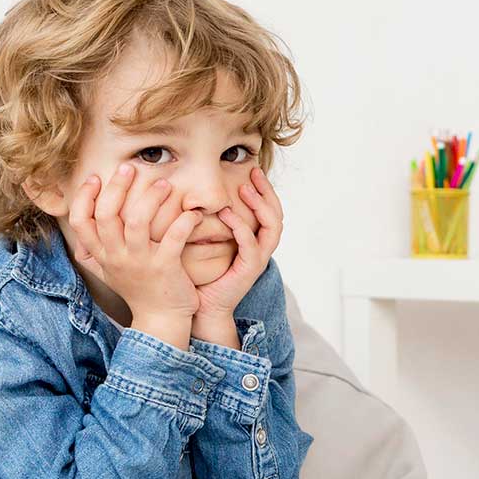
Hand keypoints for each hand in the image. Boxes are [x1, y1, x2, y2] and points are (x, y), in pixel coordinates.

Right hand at [68, 163, 201, 321]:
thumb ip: (93, 253)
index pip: (80, 221)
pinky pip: (173, 237)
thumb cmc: (138, 291)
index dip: (84, 196)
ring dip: (151, 198)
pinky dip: (184, 220)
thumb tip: (80, 231)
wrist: (161, 320)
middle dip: (117, 187)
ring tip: (165, 184)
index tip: (96, 178)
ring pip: (137, 221)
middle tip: (130, 168)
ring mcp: (140, 263)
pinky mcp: (166, 268)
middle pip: (106, 215)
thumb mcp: (108, 273)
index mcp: (101, 256)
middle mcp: (116, 258)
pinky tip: (192, 213)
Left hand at [194, 166, 283, 318]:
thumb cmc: (203, 275)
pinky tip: (228, 214)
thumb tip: (200, 195)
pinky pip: (251, 244)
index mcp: (256, 242)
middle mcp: (262, 249)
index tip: (253, 171)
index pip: (270, 211)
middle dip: (267, 192)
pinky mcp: (249, 270)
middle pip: (277, 215)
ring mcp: (258, 260)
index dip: (265, 190)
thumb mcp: (209, 242)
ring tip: (245, 190)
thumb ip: (213, 221)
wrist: (202, 307)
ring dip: (260, 206)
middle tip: (254, 173)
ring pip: (272, 227)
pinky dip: (241, 227)